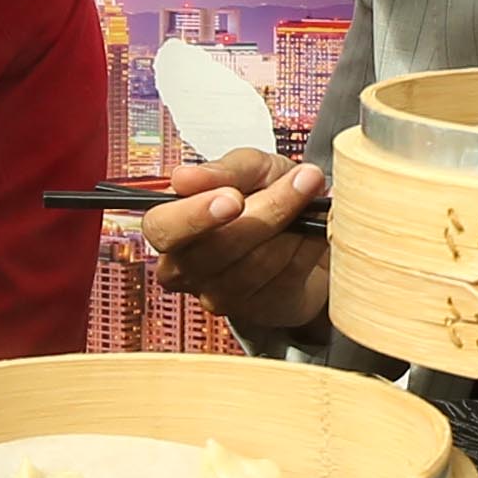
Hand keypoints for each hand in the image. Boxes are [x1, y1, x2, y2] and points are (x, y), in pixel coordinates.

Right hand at [136, 146, 328, 341]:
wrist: (303, 229)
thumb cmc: (265, 194)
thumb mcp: (249, 168)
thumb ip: (222, 170)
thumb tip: (184, 178)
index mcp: (170, 225)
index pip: (164, 228)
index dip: (196, 215)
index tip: (234, 198)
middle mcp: (185, 266)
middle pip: (218, 248)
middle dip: (268, 210)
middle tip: (303, 181)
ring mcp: (218, 295)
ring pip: (257, 263)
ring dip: (296, 224)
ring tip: (312, 194)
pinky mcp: (257, 309)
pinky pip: (286, 276)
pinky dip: (309, 244)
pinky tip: (314, 227)